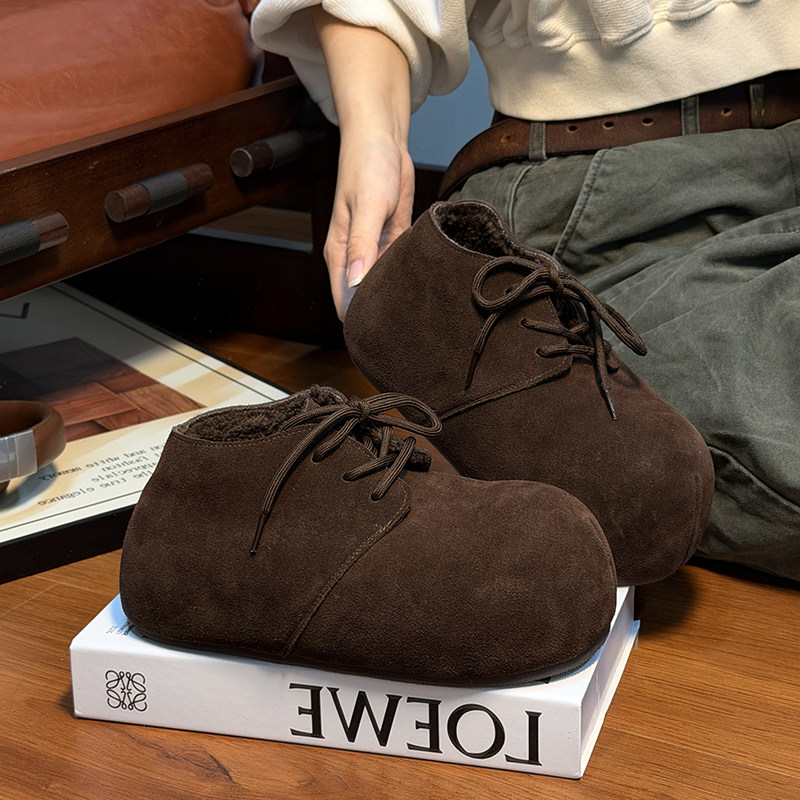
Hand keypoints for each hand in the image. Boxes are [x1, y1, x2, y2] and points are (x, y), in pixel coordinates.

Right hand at [312, 8, 412, 319]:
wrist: (383, 138)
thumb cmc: (366, 166)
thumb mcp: (366, 205)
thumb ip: (362, 245)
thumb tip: (354, 283)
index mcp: (340, 255)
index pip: (345, 303)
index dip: (361, 324)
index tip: (381, 345)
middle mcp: (356, 258)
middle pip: (366, 300)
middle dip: (383, 317)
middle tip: (410, 341)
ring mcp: (376, 251)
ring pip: (386, 286)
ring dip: (399, 298)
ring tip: (421, 322)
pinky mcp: (395, 241)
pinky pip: (402, 268)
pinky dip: (411, 277)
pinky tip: (426, 291)